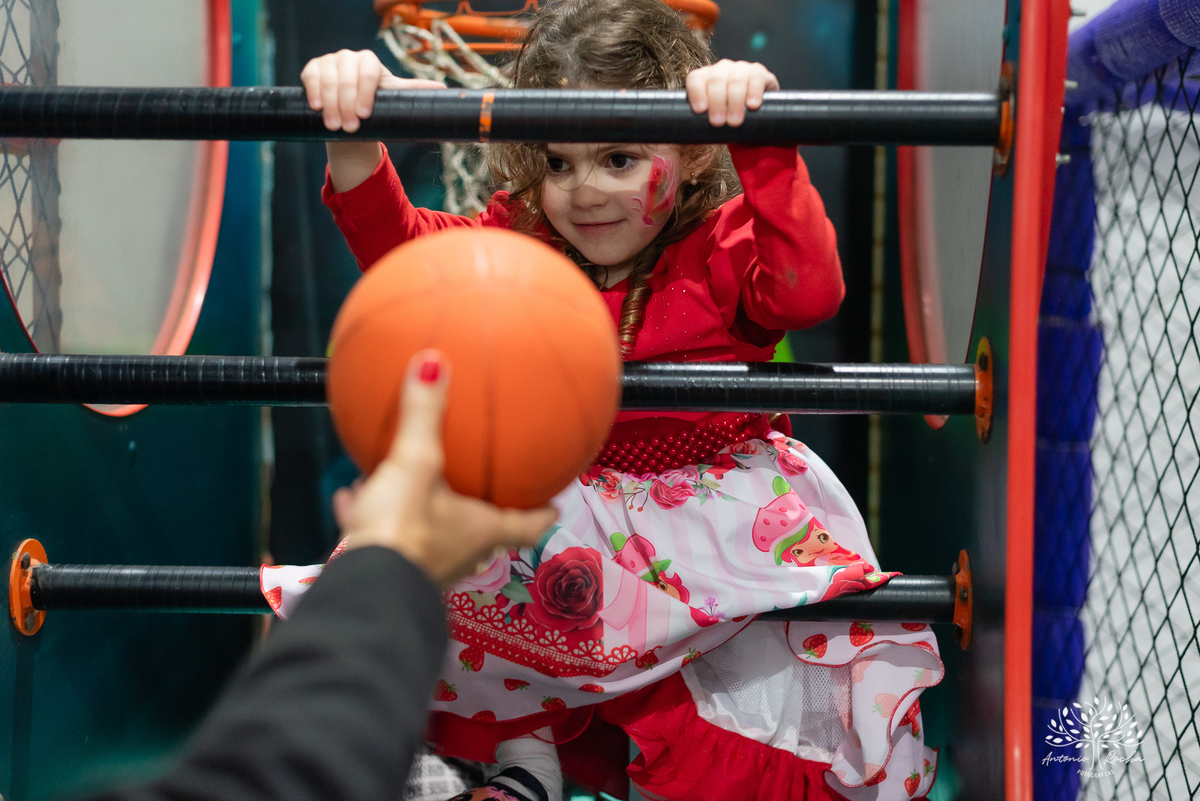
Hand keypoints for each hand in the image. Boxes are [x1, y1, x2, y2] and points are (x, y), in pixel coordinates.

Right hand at [301, 49, 444, 132]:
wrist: (351, 112)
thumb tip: (444, 88)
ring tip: (334, 126)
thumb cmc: (375, 105)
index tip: (364, 115)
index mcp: (371, 62)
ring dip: (331, 104)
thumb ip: (413, 92)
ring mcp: (329, 62)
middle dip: (347, 105)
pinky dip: (313, 92)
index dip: (365, 93)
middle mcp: (349, 57)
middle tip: (349, 128)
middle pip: (346, 78)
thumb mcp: (394, 99)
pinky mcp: (313, 69)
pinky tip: (317, 107)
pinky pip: (310, 77)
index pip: (368, 72)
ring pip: (327, 79)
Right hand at [335, 351, 557, 586]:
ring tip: (416, 482)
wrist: (361, 588)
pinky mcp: (387, 568)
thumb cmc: (404, 530)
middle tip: (485, 485)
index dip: (544, 512)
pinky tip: (353, 496)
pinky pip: (385, 536)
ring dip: (427, 507)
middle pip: (483, 530)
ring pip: (432, 532)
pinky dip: (375, 515)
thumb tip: (434, 363)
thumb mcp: (415, 463)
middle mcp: (460, 552)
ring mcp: (424, 564)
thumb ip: (424, 416)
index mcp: (482, 531)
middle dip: (483, 508)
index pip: (528, 524)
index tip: (556, 500)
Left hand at [685, 60, 779, 126]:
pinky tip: (752, 105)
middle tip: (717, 122)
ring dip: (734, 101)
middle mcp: (721, 69)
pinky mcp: (759, 73)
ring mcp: (741, 69)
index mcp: (704, 78)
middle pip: (716, 80)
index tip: (700, 111)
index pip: (695, 79)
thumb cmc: (725, 121)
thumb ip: (693, 126)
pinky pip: (756, 79)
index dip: (696, 93)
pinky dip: (754, 92)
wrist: (753, 120)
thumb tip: (673, 138)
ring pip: (735, 80)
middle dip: (716, 102)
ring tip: (734, 122)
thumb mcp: (708, 121)